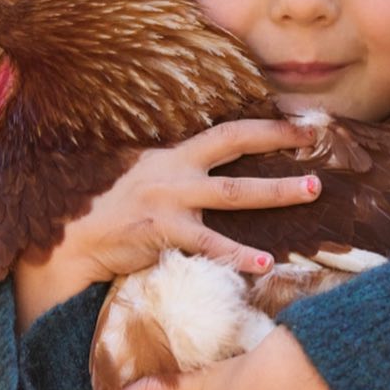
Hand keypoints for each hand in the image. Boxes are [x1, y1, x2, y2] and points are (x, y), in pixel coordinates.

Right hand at [14, 119, 318, 330]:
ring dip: (274, 192)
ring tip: (310, 193)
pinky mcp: (161, 233)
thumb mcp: (142, 180)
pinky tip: (266, 264)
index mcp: (172, 156)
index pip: (227, 132)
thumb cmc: (110, 214)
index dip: (266, 126)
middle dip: (278, 143)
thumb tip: (211, 170)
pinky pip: (209, 245)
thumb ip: (176, 172)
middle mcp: (174, 172)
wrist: (70, 243)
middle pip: (234, 148)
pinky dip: (238, 255)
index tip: (303, 125)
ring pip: (232, 193)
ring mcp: (169, 201)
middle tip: (318, 146)